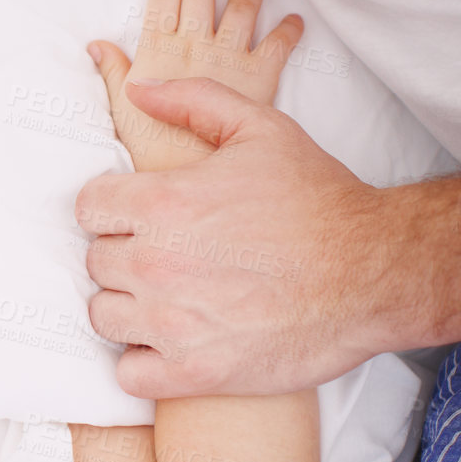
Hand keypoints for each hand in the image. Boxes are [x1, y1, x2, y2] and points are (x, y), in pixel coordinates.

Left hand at [75, 78, 388, 396]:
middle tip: (165, 255)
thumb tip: (138, 88)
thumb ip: (193, 101)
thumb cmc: (319, 201)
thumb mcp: (261, 129)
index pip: (87, 208)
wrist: (373, 273)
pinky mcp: (194, 373)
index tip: (138, 215)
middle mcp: (157, 264)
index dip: (112, 208)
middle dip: (124, 254)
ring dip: (128, 306)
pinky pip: (129, 373)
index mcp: (163, 203)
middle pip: (95, 262)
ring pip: (104, 316)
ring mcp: (173, 324)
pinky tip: (171, 342)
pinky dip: (143, 361)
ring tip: (166, 298)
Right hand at [88, 0, 303, 171]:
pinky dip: (289, 31)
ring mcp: (231, 58)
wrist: (196, 177)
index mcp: (160, 49)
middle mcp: (197, 45)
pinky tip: (295, 20)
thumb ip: (113, 73)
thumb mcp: (120, 113)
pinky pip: (278, 46)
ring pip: (242, 6)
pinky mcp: (260, 79)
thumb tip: (97, 44)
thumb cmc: (153, 151)